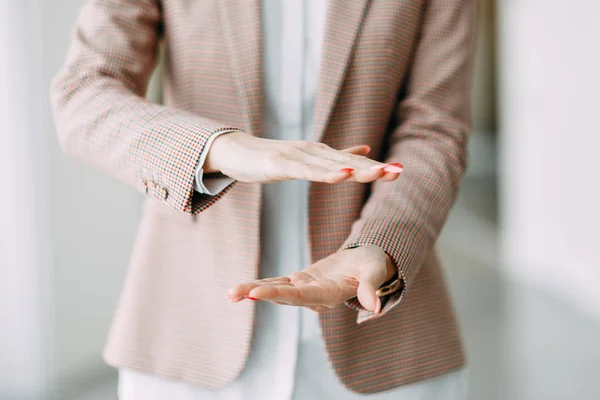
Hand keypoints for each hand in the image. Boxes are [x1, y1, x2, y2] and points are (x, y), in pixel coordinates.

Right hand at [204, 131, 403, 183]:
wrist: (236, 150)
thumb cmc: (270, 157)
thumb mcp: (306, 158)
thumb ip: (335, 157)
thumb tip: (365, 150)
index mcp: (321, 154)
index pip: (352, 163)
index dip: (375, 167)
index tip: (399, 171)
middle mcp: (313, 152)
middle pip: (347, 163)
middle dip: (373, 168)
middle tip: (398, 171)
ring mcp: (297, 156)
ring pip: (330, 166)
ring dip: (356, 170)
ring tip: (380, 172)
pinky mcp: (281, 164)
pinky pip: (306, 171)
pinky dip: (325, 173)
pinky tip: (342, 175)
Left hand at [227, 245, 397, 312]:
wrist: (370, 264)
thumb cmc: (375, 266)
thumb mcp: (376, 272)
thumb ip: (372, 287)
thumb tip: (375, 308)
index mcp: (331, 294)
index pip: (302, 296)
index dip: (280, 295)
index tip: (257, 293)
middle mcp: (314, 296)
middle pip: (283, 296)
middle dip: (257, 294)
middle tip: (232, 293)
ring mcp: (306, 290)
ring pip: (276, 291)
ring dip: (253, 291)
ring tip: (230, 293)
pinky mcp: (301, 281)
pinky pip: (278, 283)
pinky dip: (261, 285)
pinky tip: (242, 289)